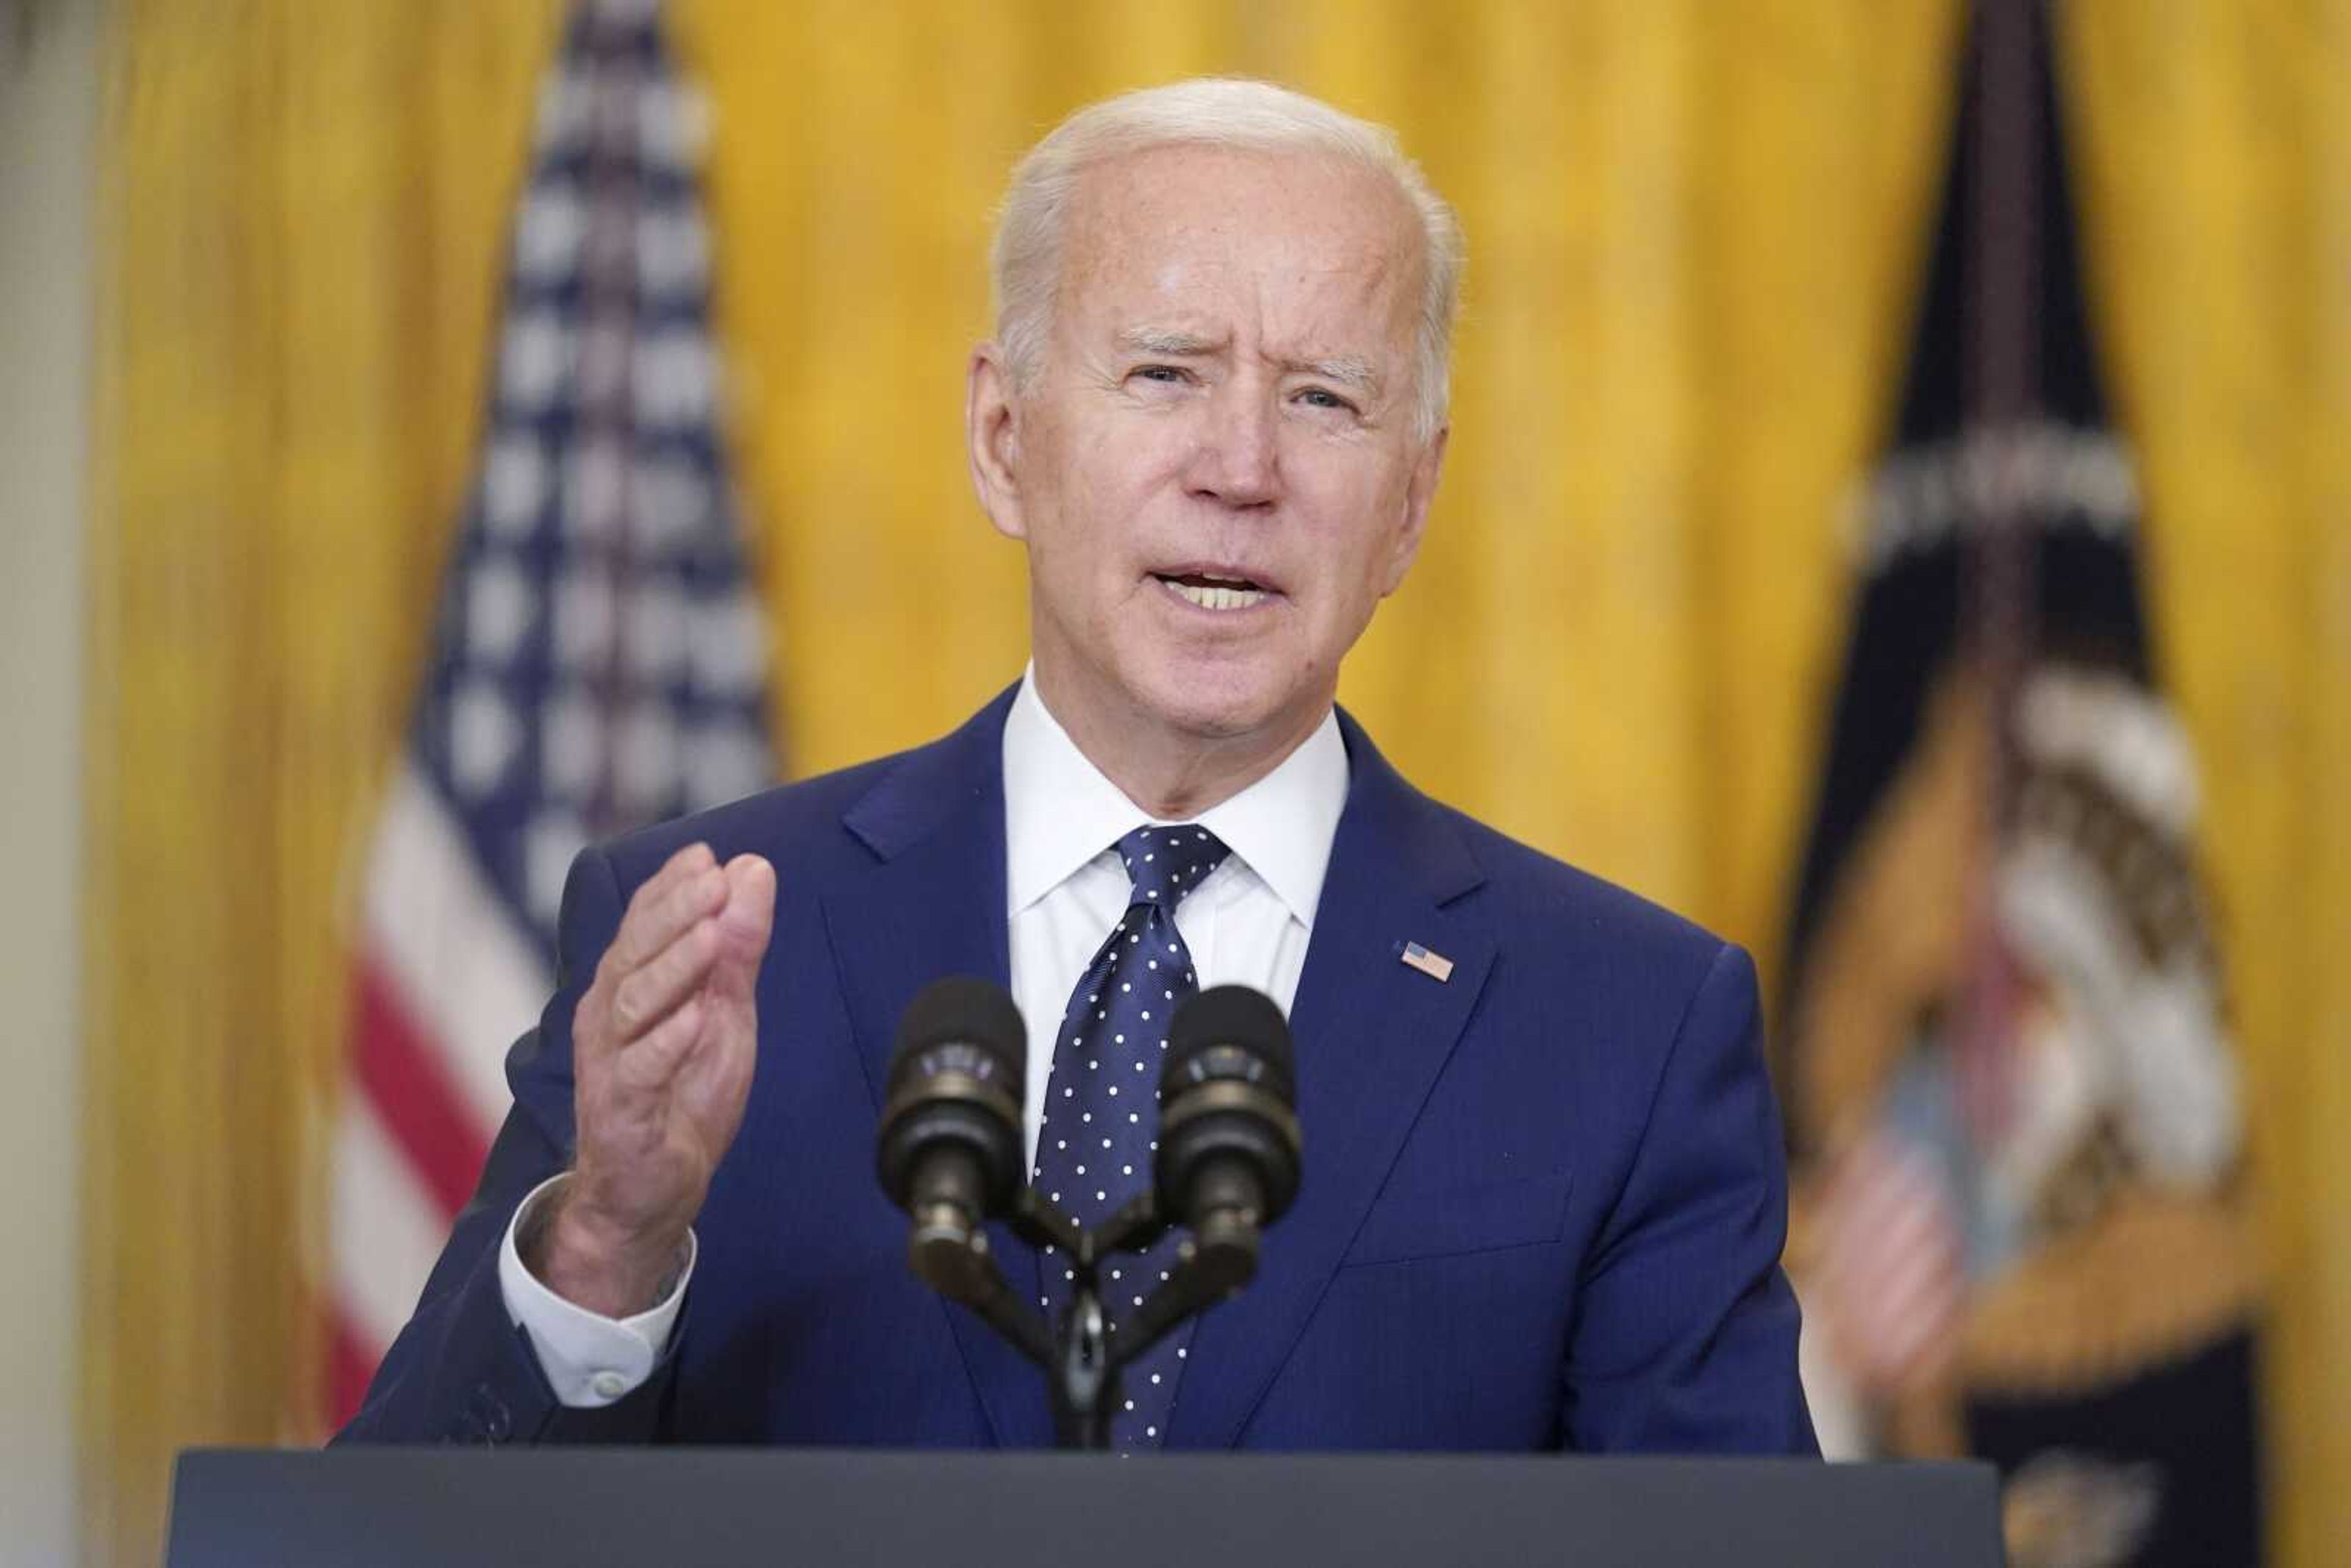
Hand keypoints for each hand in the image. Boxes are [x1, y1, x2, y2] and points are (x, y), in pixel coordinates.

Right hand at [531, 842, 775, 1316]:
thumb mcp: (725, 1011)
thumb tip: (752, 870)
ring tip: (710, 937)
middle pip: (634, 952)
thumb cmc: (682, 1093)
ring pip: (631, 1004)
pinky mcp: (620, 1111)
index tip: (706, 855)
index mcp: (630, 984)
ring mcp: (609, 1063)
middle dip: (673, 912)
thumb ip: (737, 946)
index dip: (671, 888)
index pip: (644, 922)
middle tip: (713, 881)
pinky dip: (666, 1043)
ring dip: (672, 967)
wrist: (653, 1190)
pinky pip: (638, 1071)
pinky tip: (694, 1019)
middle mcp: (609, 1015)